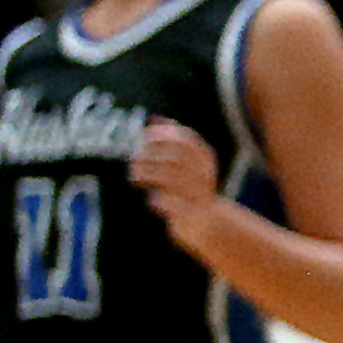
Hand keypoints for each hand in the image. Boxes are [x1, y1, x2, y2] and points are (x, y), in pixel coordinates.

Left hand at [129, 119, 230, 253]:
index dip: (165, 135)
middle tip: (134, 158)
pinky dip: (160, 200)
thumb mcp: (186, 162)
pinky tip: (151, 198)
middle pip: (177, 158)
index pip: (187, 140)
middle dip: (152, 155)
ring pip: (173, 179)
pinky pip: (173, 205)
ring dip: (150, 174)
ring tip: (135, 175)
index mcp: (205, 158)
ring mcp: (199, 195)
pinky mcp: (193, 215)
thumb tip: (153, 118)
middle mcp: (205, 174)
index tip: (145, 136)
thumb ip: (172, 142)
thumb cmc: (189, 188)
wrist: (208, 223)